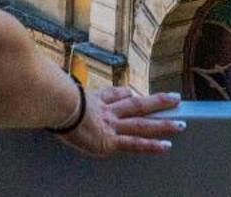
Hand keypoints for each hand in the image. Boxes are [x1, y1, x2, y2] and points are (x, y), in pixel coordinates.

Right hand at [56, 84, 184, 156]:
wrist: (59, 104)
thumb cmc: (52, 99)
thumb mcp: (55, 91)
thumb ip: (57, 90)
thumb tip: (48, 85)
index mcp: (93, 99)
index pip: (114, 94)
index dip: (124, 94)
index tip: (132, 93)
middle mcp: (106, 110)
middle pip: (136, 104)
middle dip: (156, 102)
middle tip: (175, 98)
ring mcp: (111, 125)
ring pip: (142, 123)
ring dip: (163, 124)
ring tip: (182, 124)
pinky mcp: (110, 141)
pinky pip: (135, 143)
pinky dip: (151, 145)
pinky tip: (167, 146)